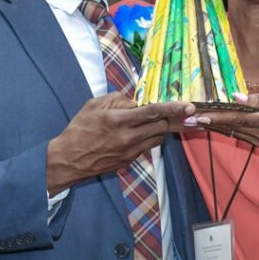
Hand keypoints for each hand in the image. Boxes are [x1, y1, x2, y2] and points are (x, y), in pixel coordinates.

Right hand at [46, 92, 193, 192]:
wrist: (69, 160)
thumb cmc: (78, 129)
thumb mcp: (93, 106)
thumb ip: (116, 99)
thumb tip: (134, 101)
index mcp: (118, 120)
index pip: (152, 112)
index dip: (173, 108)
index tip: (189, 106)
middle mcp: (128, 136)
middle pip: (161, 126)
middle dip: (172, 118)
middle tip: (182, 114)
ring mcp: (130, 151)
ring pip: (157, 137)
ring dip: (160, 128)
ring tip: (150, 123)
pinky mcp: (129, 160)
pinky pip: (147, 146)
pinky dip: (148, 137)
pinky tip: (138, 134)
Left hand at [194, 93, 258, 164]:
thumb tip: (237, 96)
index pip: (238, 118)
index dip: (218, 117)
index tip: (202, 115)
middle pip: (230, 126)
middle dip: (208, 121)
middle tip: (188, 117)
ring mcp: (257, 140)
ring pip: (230, 131)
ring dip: (212, 125)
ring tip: (194, 120)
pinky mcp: (257, 143)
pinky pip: (237, 134)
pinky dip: (223, 128)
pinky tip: (212, 124)